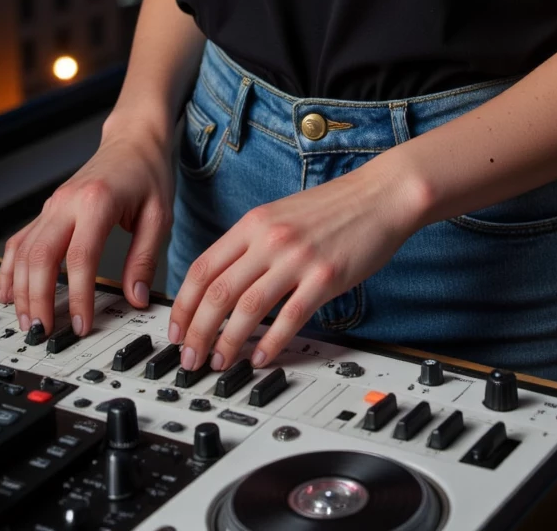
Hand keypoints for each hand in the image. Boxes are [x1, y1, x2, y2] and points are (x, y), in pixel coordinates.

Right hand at [0, 116, 173, 338]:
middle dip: (37, 298)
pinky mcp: (47, 210)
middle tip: (44, 331)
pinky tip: (9, 292)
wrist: (133, 139)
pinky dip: (9, 268)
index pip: (80, 257)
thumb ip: (145, 259)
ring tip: (29, 322)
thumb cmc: (147, 172)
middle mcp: (67, 203)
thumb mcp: (159, 215)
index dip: (77, 296)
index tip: (82, 324)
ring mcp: (52, 206)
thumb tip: (135, 298)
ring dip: (21, 290)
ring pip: (23, 251)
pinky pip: (19, 241)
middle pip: (39, 256)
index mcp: (97, 202)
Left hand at [166, 155, 423, 372]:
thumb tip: (221, 284)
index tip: (177, 330)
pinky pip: (291, 317)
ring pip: (248, 307)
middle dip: (198, 331)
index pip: (203, 267)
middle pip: (218, 291)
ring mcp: (298, 258)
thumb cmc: (334, 207)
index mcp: (254, 223)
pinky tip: (263, 357)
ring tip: (220, 362)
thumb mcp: (280, 215)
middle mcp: (270, 238)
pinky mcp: (325, 276)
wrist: (380, 194)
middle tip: (191, 357)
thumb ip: (250, 245)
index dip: (183, 305)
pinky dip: (272, 342)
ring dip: (228, 342)